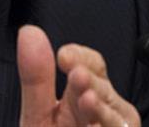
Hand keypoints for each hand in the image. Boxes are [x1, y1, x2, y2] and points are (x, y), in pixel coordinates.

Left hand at [17, 25, 140, 126]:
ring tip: (86, 100)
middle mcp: (106, 115)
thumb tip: (29, 31)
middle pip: (106, 93)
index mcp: (86, 99)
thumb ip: (36, 80)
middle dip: (94, 84)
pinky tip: (94, 124)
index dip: (83, 58)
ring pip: (118, 119)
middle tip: (78, 76)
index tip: (65, 56)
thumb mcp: (38, 117)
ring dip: (103, 110)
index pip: (94, 68)